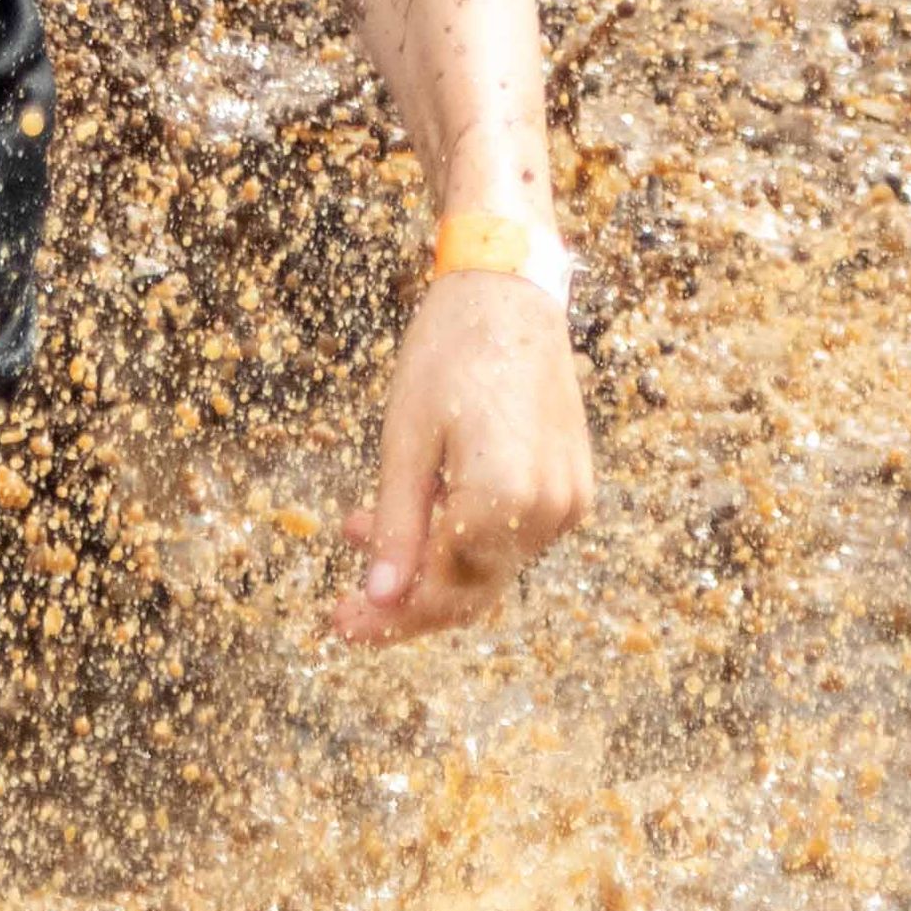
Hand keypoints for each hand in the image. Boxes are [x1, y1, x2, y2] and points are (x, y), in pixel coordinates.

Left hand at [329, 266, 589, 642]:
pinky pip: (511, 536)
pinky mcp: (572, 485)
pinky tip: (418, 508)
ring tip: (362, 528)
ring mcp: (568, 501)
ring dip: (428, 561)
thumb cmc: (449, 351)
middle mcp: (547, 512)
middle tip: (345, 605)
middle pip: (470, 591)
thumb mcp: (405, 440)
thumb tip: (378, 601)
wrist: (510, 287)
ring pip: (488, 566)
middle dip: (405, 601)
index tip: (339, 622)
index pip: (440, 591)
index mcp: (502, 501)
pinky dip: (462, 535)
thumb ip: (397, 527)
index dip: (387, 616)